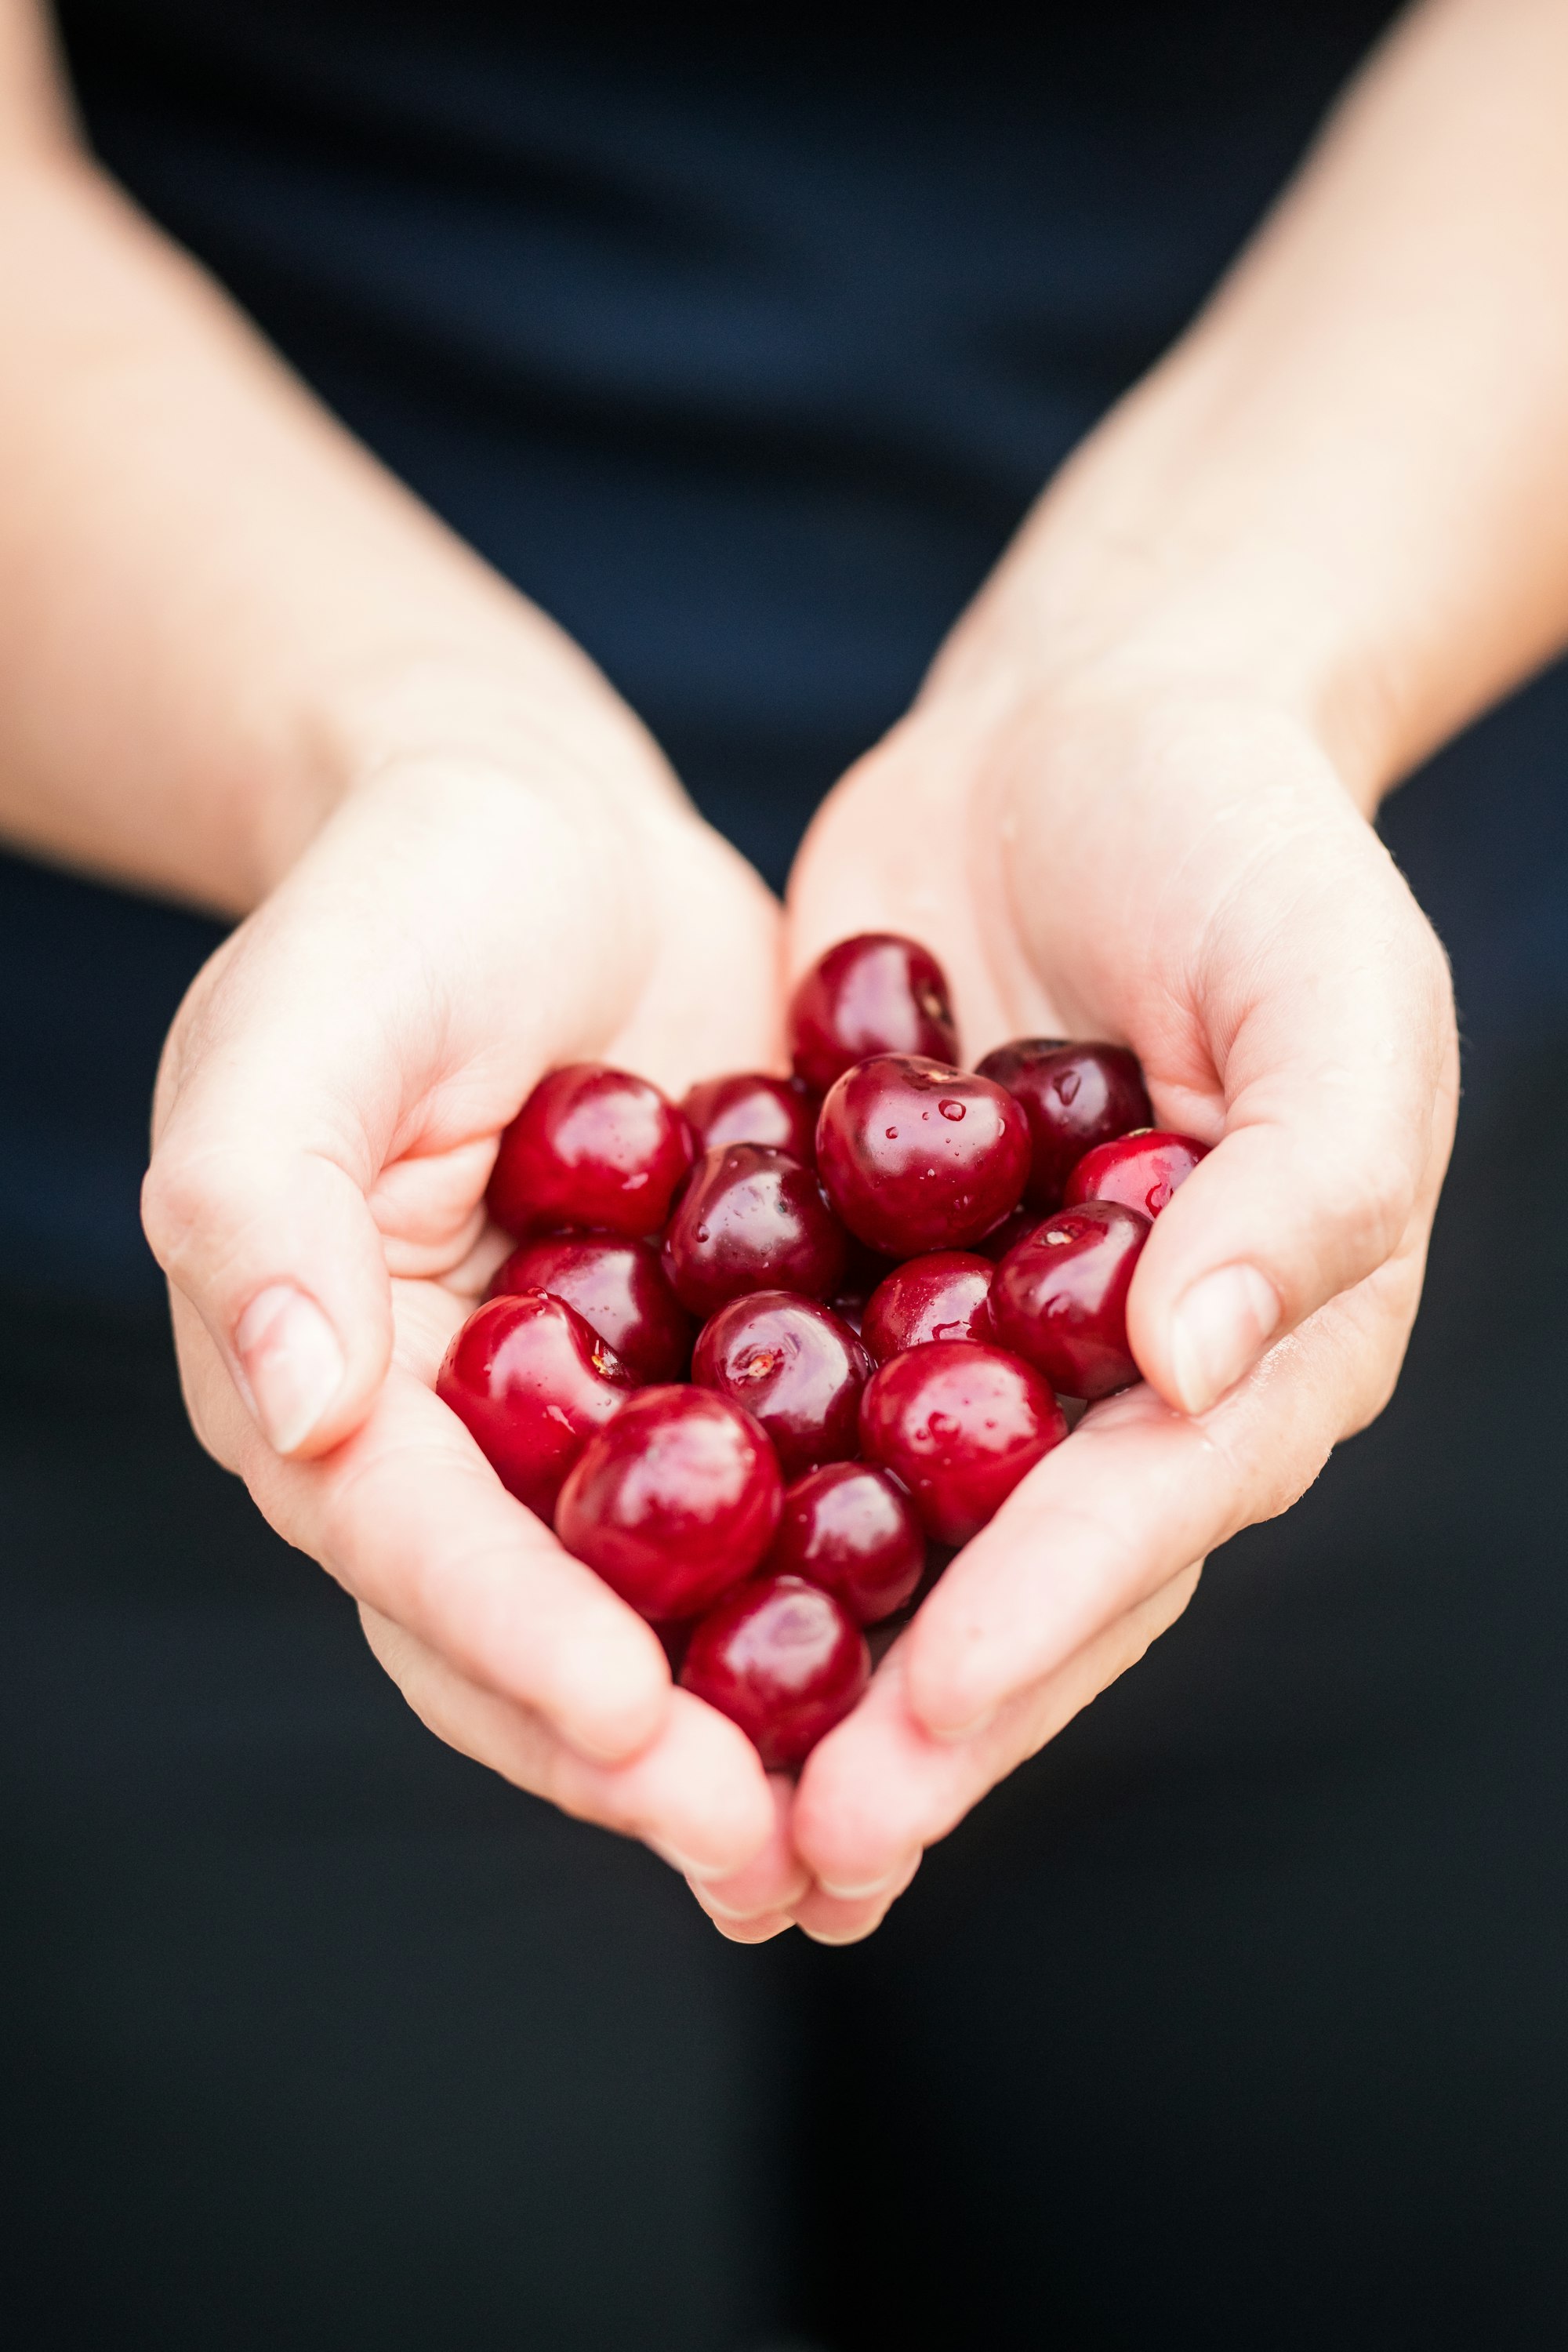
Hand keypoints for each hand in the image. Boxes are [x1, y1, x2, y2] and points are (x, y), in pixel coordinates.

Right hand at [142, 738, 784, 1882]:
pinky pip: (787, 1502)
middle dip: (644, 1755)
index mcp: (335, 1378)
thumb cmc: (404, 899)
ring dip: (758, 1727)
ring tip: (866, 1835)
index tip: (630, 1724)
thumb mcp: (305, 1019)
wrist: (554, 828)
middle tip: (771, 1860)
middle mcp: (461, 1438)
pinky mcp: (723, 1374)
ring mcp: (599, 1419)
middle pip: (535, 1629)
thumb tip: (295, 1406)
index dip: (508, 1635)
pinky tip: (956, 1657)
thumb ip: (263, 1200)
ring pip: (669, 1606)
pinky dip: (852, 1587)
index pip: (407, 1538)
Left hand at [687, 661, 1456, 1943]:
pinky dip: (719, 1502)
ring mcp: (987, 1335)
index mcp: (1264, 1337)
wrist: (1088, 720)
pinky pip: (791, 1406)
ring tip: (689, 1793)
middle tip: (789, 1851)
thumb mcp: (1332, 987)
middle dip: (913, 1718)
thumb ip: (1306, 1180)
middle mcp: (1125, 1375)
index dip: (1043, 1627)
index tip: (924, 1729)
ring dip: (803, 1667)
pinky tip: (607, 1592)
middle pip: (1018, 1576)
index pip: (1149, 1511)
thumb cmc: (1249, 841)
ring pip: (893, 1533)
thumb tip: (1193, 1368)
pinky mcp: (863, 1275)